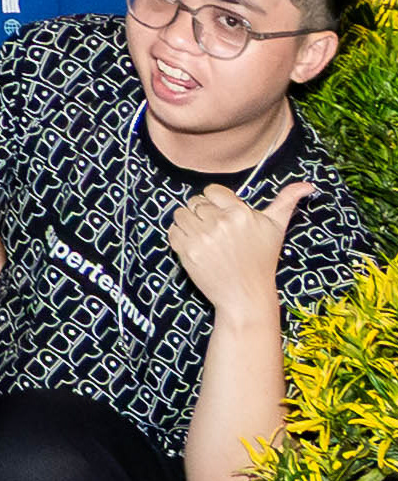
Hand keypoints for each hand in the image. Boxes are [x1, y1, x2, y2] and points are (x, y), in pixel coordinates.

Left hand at [166, 178, 316, 320]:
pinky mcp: (187, 250)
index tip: (224, 218)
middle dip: (203, 214)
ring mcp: (202, 236)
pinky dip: (180, 238)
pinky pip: (172, 231)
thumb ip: (287, 201)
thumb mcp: (276, 228)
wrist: (246, 295)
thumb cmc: (261, 260)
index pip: (211, 191)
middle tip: (217, 233)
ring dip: (189, 225)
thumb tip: (308, 185)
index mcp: (240, 213)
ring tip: (207, 240)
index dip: (216, 203)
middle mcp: (220, 222)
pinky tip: (197, 248)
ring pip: (181, 214)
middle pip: (194, 201)